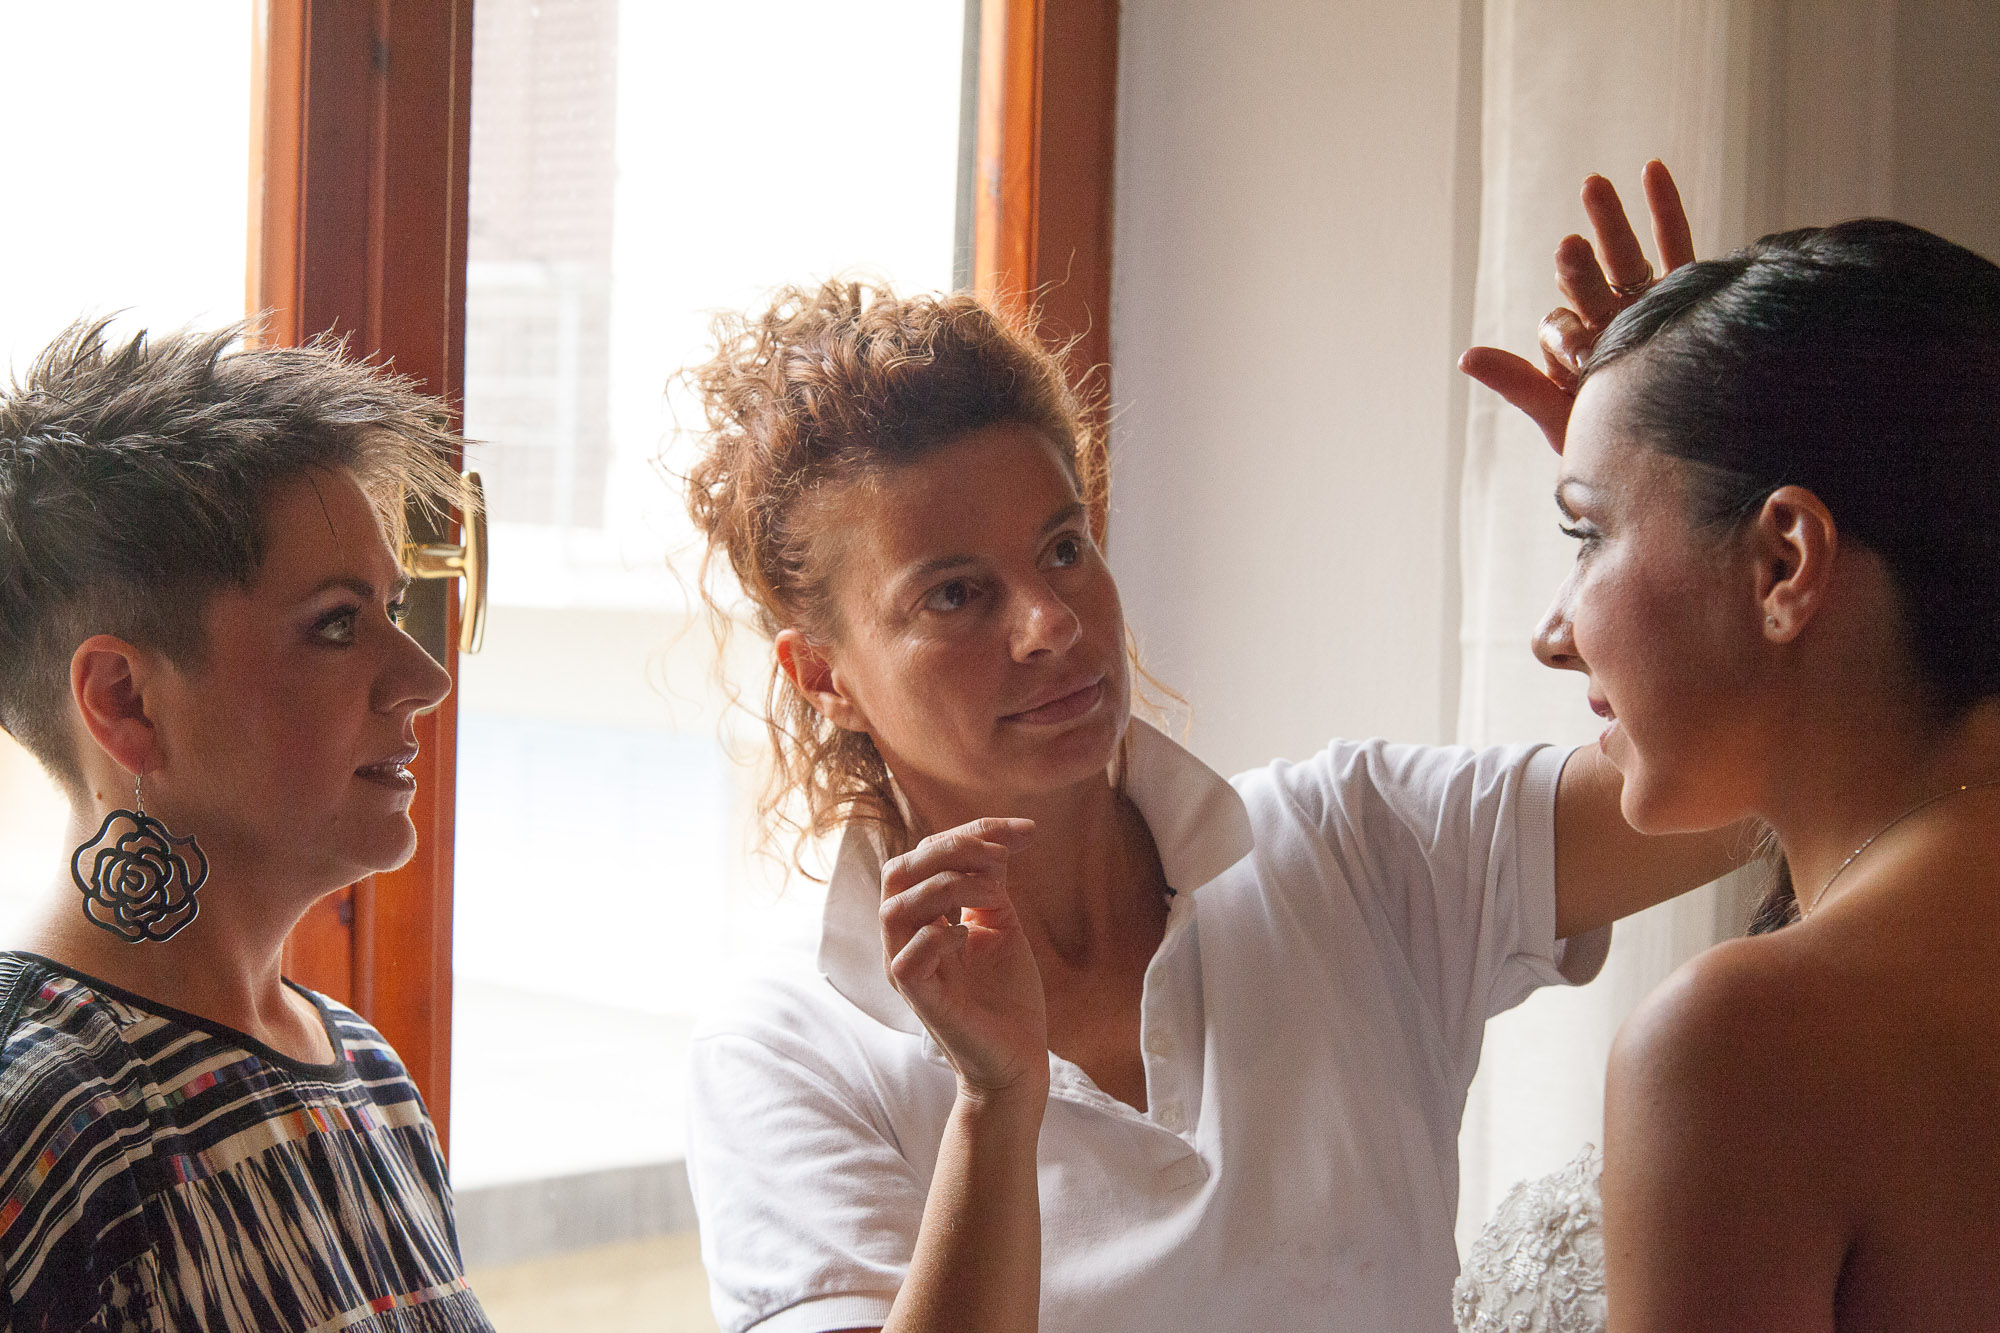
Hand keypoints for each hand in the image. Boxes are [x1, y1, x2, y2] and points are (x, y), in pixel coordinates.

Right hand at [881, 818, 1048, 1100]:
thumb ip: (989, 885)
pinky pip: (907, 958)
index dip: (973, 832)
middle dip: (951, 849)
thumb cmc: (1007, 995)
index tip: (1029, 831)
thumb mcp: (1001, 925)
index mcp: (922, 917)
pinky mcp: (920, 1000)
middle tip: (1001, 857)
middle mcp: (905, 939)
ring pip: (895, 907)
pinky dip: (939, 936)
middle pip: (899, 871)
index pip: (926, 855)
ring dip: (948, 886)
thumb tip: (996, 842)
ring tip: (996, 894)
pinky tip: (971, 936)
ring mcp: (907, 969)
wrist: (1019, 1058)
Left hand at [1460, 159, 1696, 451]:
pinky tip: (1651, 168)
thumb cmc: (1616, 450)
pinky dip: (1665, 209)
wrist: (1679, 468)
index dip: (1563, 334)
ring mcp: (1651, 310)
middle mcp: (1614, 326)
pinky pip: (1678, 248)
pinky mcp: (1691, 299)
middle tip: (1568, 244)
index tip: (1577, 361)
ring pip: (1627, 258)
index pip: (1561, 326)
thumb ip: (1517, 384)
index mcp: (1583, 354)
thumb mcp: (1560, 416)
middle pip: (1589, 280)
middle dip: (1578, 260)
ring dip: (1611, 221)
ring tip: (1592, 184)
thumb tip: (1464, 356)